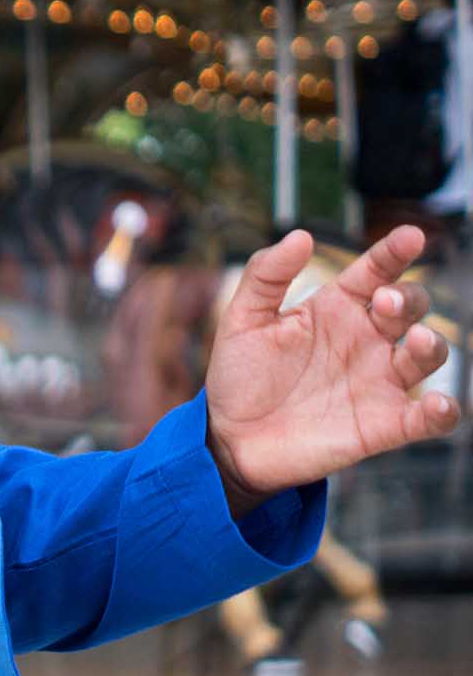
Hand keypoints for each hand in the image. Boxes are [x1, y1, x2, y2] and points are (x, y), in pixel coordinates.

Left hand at [204, 225, 461, 512]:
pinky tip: (440, 405)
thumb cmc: (239, 377)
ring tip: (414, 340)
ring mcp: (377, 382)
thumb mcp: (243, 320)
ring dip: (431, 344)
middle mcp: (364, 340)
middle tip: (384, 303)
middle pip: (408, 307)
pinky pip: (427, 419)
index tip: (411, 236)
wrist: (231, 440)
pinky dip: (443, 411)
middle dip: (407, 298)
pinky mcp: (382, 426)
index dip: (394, 252)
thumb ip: (266, 275)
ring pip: (426, 354)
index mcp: (335, 309)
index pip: (375, 272)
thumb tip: (301, 236)